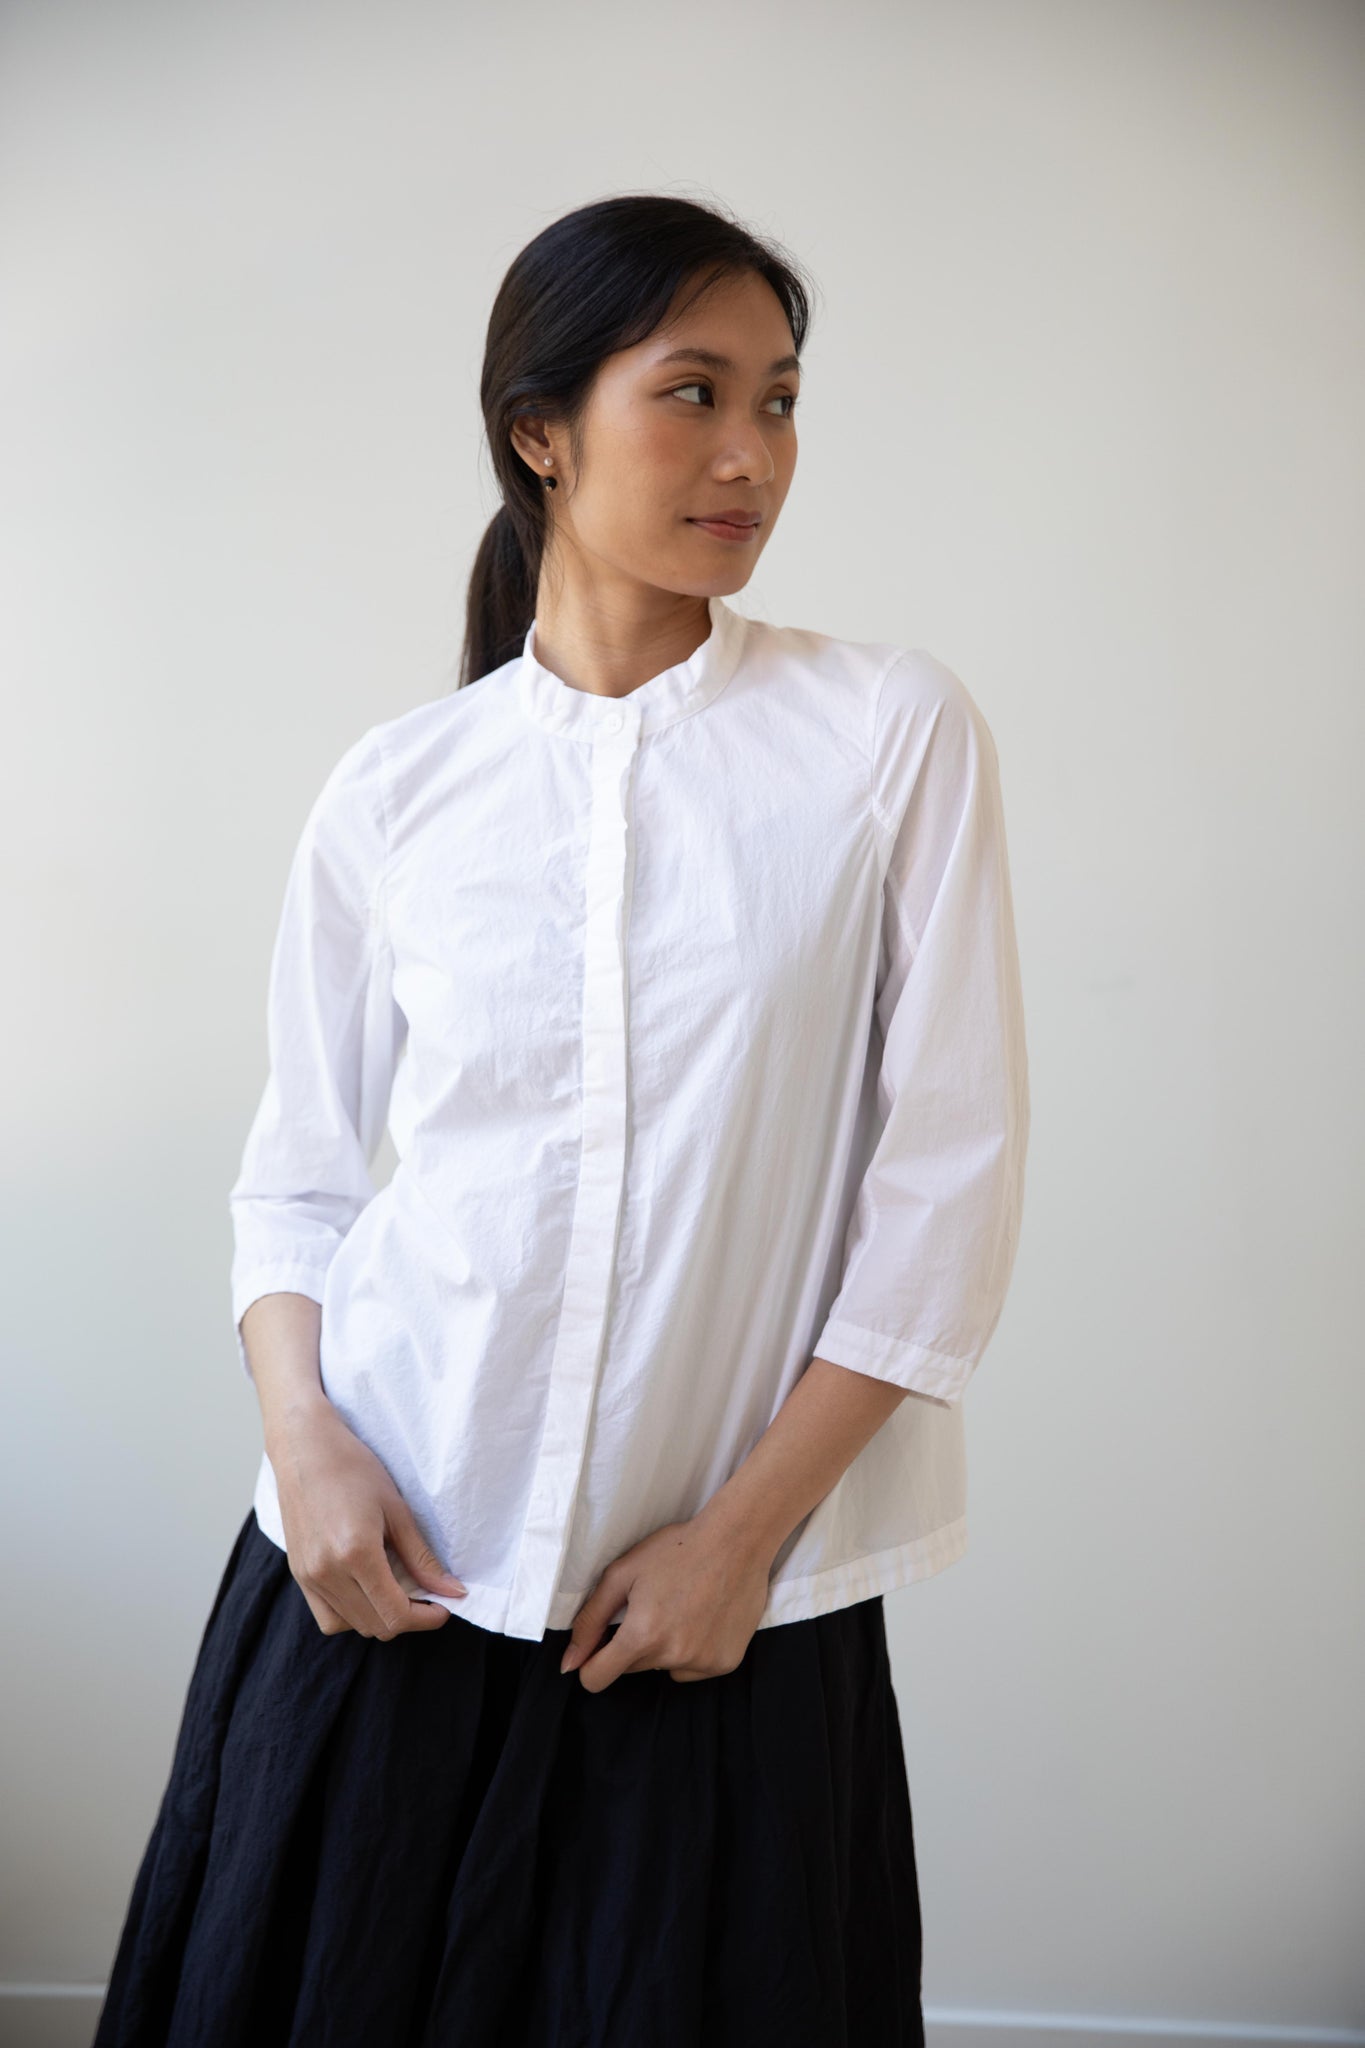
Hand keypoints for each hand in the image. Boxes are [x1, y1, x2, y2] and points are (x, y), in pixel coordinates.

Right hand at [269, 1400, 467, 1637]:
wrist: (306, 1449)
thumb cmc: (354, 1469)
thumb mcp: (397, 1510)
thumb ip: (422, 1558)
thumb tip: (453, 1591)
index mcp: (356, 1554)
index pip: (396, 1614)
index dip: (427, 1617)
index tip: (444, 1605)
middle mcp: (327, 1572)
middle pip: (377, 1625)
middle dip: (409, 1617)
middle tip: (427, 1594)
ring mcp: (309, 1577)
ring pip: (354, 1625)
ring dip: (381, 1617)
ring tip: (398, 1590)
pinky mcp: (298, 1575)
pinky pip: (329, 1617)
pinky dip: (353, 1615)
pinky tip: (367, 1591)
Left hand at [559, 1512, 774, 1690]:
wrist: (736, 1541)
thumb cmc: (677, 1550)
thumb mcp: (622, 1573)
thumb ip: (590, 1620)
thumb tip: (569, 1662)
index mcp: (643, 1635)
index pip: (598, 1678)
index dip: (591, 1663)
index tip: (600, 1645)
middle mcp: (673, 1656)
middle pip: (631, 1668)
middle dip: (632, 1643)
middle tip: (651, 1607)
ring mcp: (703, 1662)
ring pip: (663, 1668)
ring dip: (664, 1647)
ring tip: (681, 1609)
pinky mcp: (725, 1662)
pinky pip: (693, 1669)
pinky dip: (692, 1651)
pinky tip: (702, 1618)